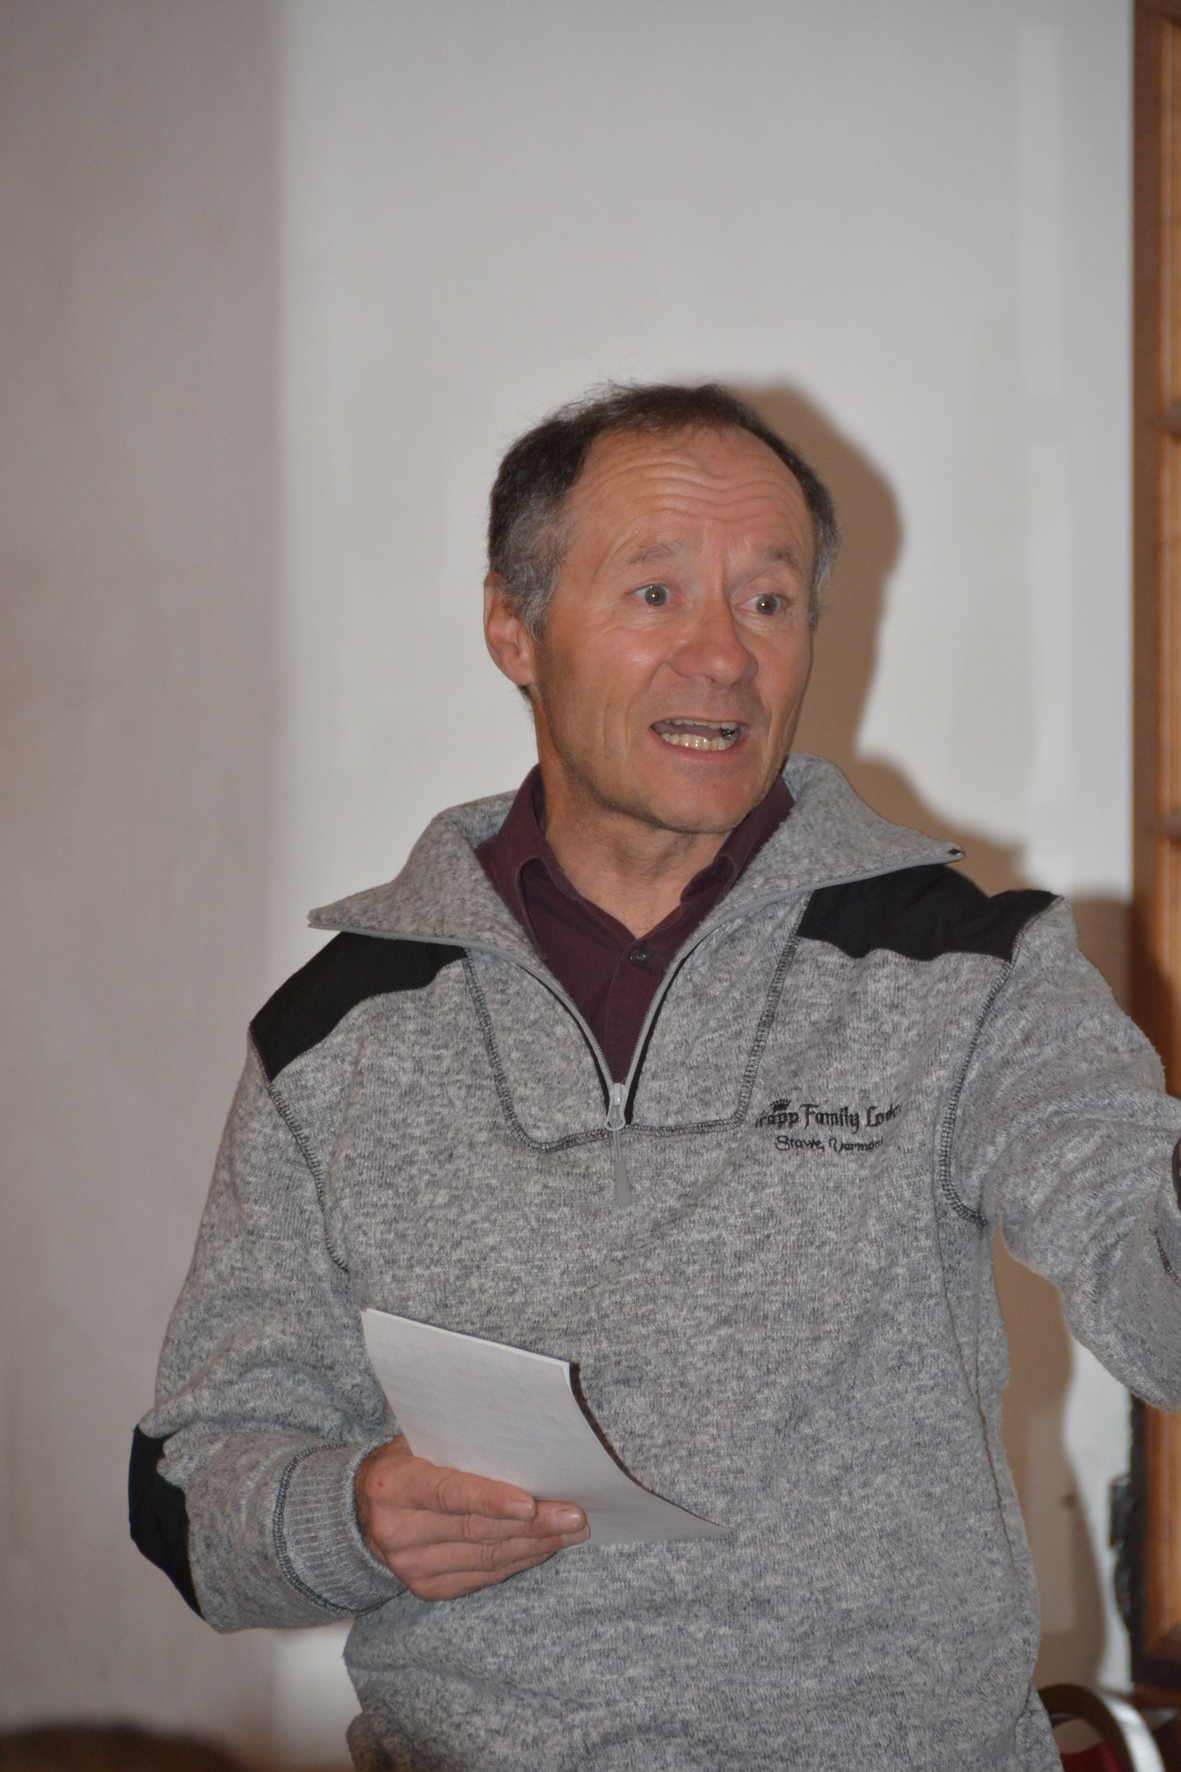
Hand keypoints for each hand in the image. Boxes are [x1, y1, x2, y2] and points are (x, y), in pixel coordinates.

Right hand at [355, 1434, 588, 1599]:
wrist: (358, 1512)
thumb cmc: (402, 1464)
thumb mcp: (416, 1442)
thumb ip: (457, 1444)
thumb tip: (521, 1441)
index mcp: (395, 1487)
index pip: (448, 1494)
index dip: (491, 1500)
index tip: (531, 1504)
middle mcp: (399, 1532)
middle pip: (476, 1531)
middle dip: (533, 1524)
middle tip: (574, 1514)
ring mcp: (411, 1568)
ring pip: (486, 1559)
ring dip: (535, 1545)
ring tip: (572, 1530)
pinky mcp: (427, 1589)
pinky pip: (483, 1576)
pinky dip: (519, 1561)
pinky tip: (544, 1548)